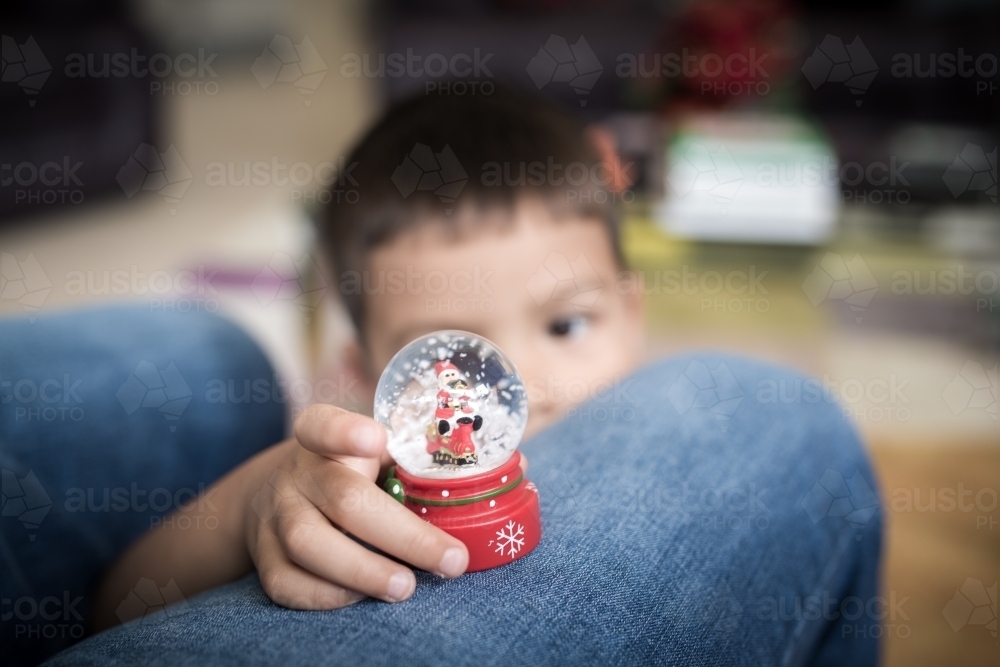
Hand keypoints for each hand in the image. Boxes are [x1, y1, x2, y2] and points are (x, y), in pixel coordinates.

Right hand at [245, 404, 468, 608]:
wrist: (281, 499)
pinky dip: (329, 596)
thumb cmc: (350, 474)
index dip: (347, 432)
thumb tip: (490, 481)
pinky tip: (365, 598)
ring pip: (308, 544)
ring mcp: (274, 516)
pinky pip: (288, 584)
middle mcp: (296, 473)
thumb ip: (415, 461)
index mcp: (323, 436)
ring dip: (363, 571)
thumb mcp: (374, 454)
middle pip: (342, 499)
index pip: (324, 425)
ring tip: (406, 587)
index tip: (377, 439)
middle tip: (451, 560)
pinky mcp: (264, 558)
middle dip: (403, 535)